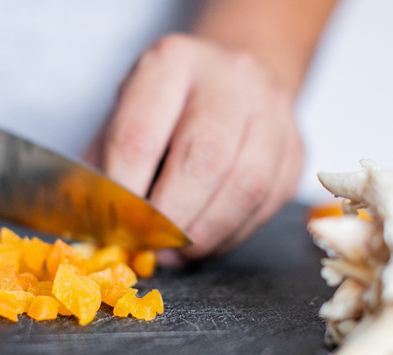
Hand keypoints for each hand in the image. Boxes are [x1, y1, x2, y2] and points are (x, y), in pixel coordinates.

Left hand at [91, 34, 304, 262]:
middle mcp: (229, 78)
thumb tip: (96, 234)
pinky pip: (269, 203)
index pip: (139, 137)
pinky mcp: (296, 147)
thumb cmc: (167, 108)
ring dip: (206, 233)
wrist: (230, 80)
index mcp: (171, 63)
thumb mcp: (124, 118)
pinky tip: (208, 241)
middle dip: (172, 219)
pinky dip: (234, 234)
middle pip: (203, 159)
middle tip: (151, 247)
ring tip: (178, 253)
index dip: (124, 196)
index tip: (114, 227)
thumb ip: (106, 172)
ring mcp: (272, 110)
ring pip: (246, 185)